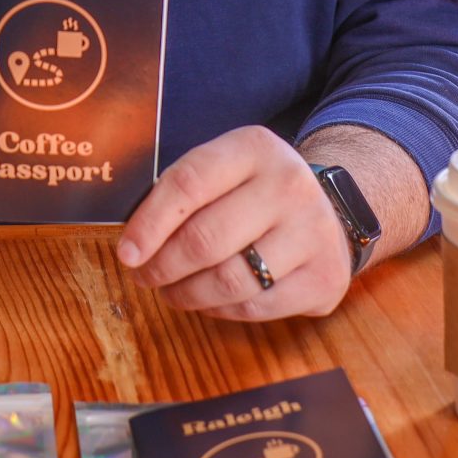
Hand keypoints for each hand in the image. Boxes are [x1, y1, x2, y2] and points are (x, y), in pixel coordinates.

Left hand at [116, 126, 349, 319]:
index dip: (150, 223)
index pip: (189, 183)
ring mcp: (313, 232)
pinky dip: (221, 310)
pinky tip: (209, 300)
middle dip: (163, 266)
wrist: (330, 210)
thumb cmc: (255, 192)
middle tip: (144, 276)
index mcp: (255, 148)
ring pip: (230, 281)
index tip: (127, 253)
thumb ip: (181, 193)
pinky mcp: (324, 277)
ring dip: (187, 294)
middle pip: (206, 239)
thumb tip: (134, 244)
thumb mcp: (224, 169)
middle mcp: (289, 185)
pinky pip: (256, 307)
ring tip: (171, 291)